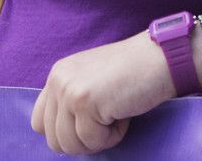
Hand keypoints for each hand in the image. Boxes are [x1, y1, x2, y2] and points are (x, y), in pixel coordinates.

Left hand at [31, 32, 174, 154]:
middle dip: (82, 141)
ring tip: (115, 118)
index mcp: (56, 76)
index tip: (90, 127)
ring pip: (69, 144)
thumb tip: (63, 136)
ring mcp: (68, 91)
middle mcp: (57, 81)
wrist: (162, 57)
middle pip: (53, 138)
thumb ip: (71, 100)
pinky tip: (123, 116)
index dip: (65, 133)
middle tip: (107, 124)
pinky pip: (92, 140)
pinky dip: (113, 137)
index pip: (39, 122)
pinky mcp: (85, 102)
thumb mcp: (92, 81)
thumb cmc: (134, 72)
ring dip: (97, 140)